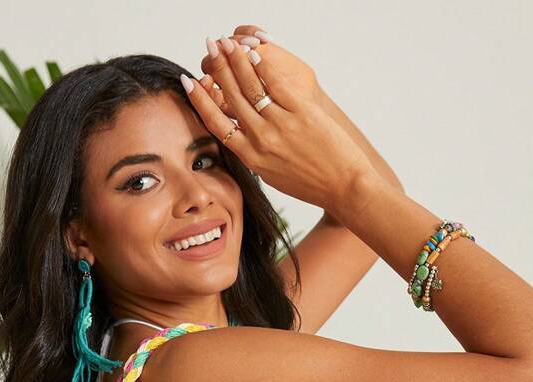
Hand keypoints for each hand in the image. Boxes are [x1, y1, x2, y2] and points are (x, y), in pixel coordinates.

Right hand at [183, 32, 374, 213]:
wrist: (344, 187)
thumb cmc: (311, 183)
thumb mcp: (274, 174)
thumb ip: (256, 153)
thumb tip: (243, 134)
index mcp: (251, 157)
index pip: (216, 123)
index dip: (200, 100)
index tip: (188, 82)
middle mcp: (261, 140)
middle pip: (231, 98)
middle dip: (217, 68)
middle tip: (209, 46)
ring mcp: (280, 125)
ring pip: (250, 87)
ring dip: (235, 60)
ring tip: (226, 42)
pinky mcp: (301, 113)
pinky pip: (276, 84)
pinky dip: (263, 66)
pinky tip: (255, 51)